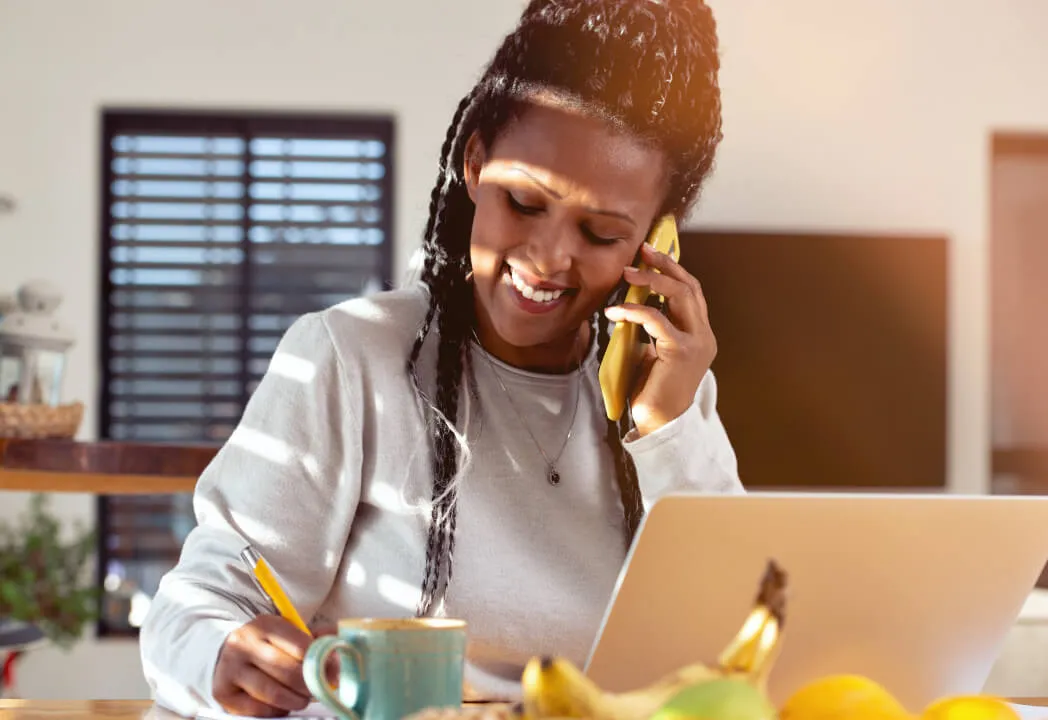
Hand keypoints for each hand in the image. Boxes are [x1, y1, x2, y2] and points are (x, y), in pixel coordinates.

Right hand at [213, 616, 337, 716]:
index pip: (302, 647)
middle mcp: (244, 644)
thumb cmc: (268, 644)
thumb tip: (343, 647)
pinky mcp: (223, 693)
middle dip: (311, 685)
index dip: (323, 663)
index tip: (336, 674)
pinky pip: (259, 709)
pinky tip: (283, 704)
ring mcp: (230, 668)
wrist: (228, 653)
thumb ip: (317, 638)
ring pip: (274, 693)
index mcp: (265, 625)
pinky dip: (277, 710)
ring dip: (296, 700)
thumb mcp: (289, 632)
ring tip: (303, 698)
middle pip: (289, 672)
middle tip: (321, 690)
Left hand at [604, 242, 715, 436]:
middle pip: (690, 286)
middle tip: (643, 250)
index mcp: (700, 334)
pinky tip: (614, 312)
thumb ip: (652, 329)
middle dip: (666, 264)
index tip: (652, 253)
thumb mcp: (653, 352)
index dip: (674, 269)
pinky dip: (634, 310)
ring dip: (652, 279)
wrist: (660, 423)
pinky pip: (656, 319)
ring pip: (680, 294)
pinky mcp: (680, 351)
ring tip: (627, 274)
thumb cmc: (652, 390)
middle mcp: (704, 335)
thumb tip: (631, 303)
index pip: (691, 292)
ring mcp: (697, 342)